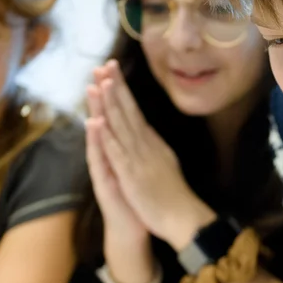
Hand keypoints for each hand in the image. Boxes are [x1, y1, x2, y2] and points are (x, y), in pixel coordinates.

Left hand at [91, 61, 213, 248]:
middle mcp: (146, 146)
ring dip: (109, 104)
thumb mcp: (167, 163)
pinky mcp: (131, 175)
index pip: (135, 111)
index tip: (113, 71)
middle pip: (127, 112)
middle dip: (115, 87)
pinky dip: (107, 136)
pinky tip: (97, 121)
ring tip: (100, 82)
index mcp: (152, 143)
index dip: (122, 90)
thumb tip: (148, 133)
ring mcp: (138, 159)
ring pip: (121, 126)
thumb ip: (155, 148)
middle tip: (104, 64)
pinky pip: (117, 152)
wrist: (184, 218)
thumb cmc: (174, 196)